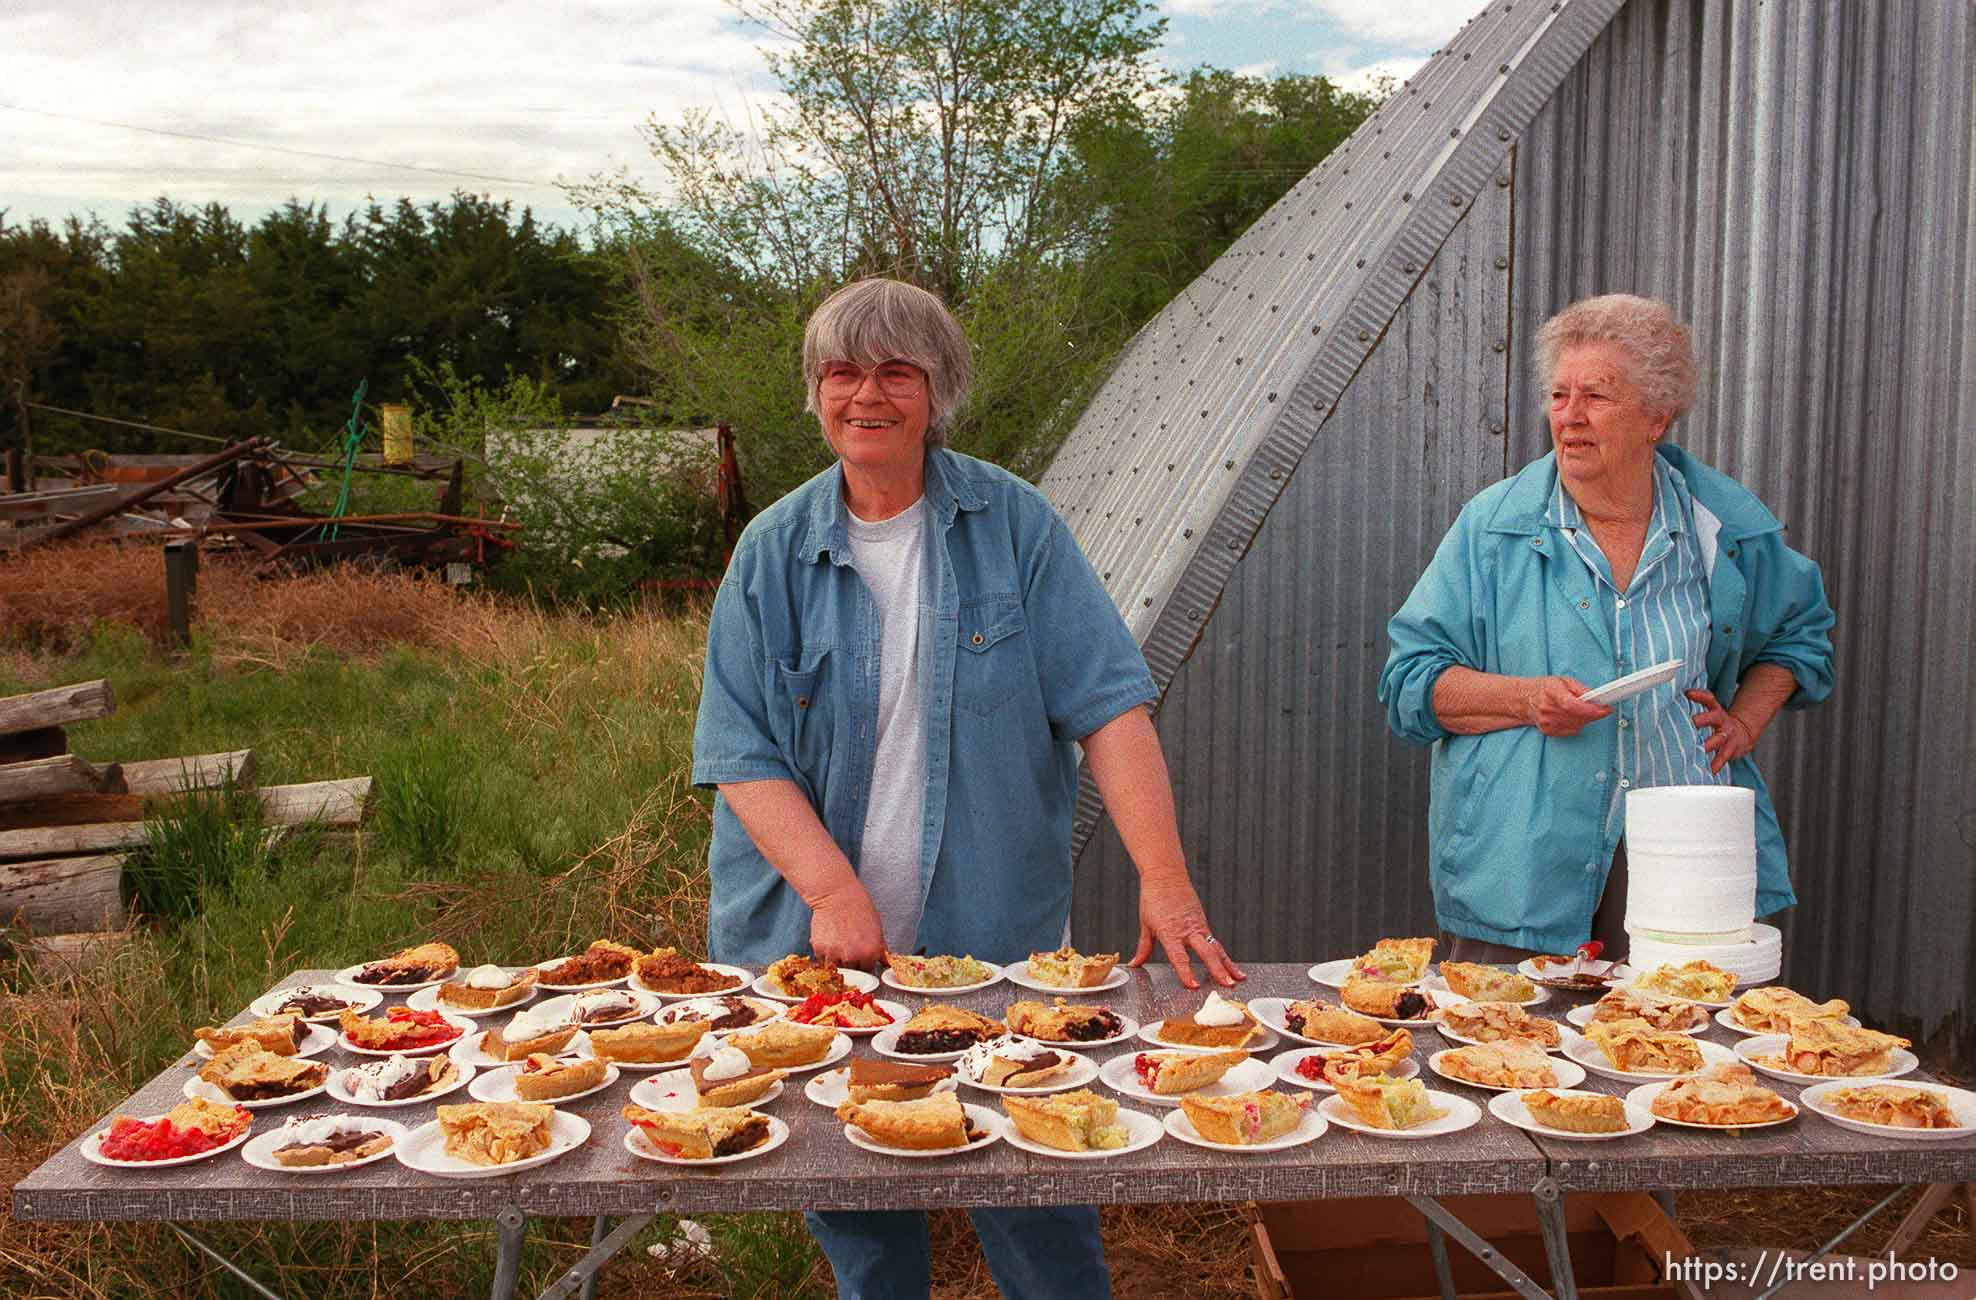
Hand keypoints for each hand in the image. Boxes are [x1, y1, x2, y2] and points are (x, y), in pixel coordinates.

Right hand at [808, 881, 884, 969]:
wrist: (836, 895)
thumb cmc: (858, 907)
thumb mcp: (876, 927)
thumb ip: (880, 948)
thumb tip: (885, 963)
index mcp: (870, 952)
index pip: (868, 969)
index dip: (864, 962)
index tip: (861, 956)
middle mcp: (853, 956)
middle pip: (852, 971)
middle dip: (851, 962)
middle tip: (848, 946)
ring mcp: (835, 953)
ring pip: (837, 966)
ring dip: (837, 958)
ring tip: (839, 941)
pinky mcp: (820, 949)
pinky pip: (823, 959)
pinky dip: (825, 952)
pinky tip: (830, 938)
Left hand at [1127, 875, 1244, 988]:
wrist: (1166, 875)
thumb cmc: (1154, 897)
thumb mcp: (1146, 924)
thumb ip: (1143, 947)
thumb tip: (1135, 963)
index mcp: (1169, 931)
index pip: (1178, 956)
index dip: (1186, 972)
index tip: (1193, 985)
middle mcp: (1187, 930)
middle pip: (1206, 952)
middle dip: (1217, 970)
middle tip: (1226, 985)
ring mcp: (1198, 926)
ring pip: (1216, 948)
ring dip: (1227, 965)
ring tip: (1237, 980)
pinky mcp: (1203, 923)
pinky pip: (1215, 942)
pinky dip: (1225, 957)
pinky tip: (1233, 968)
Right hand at [1526, 676, 1612, 735]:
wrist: (1524, 700)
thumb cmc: (1544, 688)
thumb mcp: (1564, 681)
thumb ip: (1582, 689)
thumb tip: (1597, 697)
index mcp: (1552, 693)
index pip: (1575, 706)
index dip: (1593, 709)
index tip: (1606, 709)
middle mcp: (1548, 709)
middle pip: (1579, 717)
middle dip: (1593, 713)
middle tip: (1600, 707)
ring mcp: (1547, 722)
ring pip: (1578, 725)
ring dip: (1585, 719)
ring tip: (1581, 710)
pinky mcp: (1548, 731)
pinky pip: (1572, 731)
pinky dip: (1576, 724)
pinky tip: (1571, 716)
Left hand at [1686, 688, 1756, 773]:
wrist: (1742, 734)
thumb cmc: (1718, 723)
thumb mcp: (1711, 711)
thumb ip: (1697, 706)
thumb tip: (1678, 696)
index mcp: (1716, 711)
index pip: (1709, 699)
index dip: (1700, 695)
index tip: (1688, 693)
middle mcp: (1722, 722)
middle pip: (1712, 718)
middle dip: (1702, 720)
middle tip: (1692, 721)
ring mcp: (1727, 736)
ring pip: (1718, 740)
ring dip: (1708, 745)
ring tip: (1700, 749)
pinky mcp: (1730, 750)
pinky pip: (1722, 758)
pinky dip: (1716, 765)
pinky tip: (1709, 771)